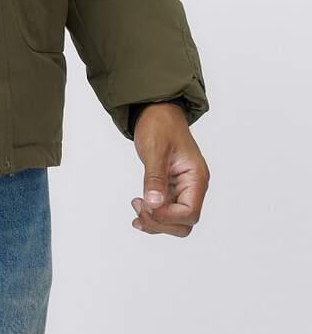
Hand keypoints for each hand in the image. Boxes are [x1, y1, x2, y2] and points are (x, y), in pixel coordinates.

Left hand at [130, 102, 209, 237]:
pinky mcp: (172, 188)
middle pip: (184, 222)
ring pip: (175, 221)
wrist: (157, 111)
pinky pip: (166, 211)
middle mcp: (193, 186)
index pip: (190, 212)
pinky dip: (154, 216)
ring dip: (156, 222)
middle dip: (161, 222)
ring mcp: (183, 188)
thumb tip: (153, 204)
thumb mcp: (156, 148)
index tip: (147, 207)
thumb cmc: (160, 124)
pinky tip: (139, 215)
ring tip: (136, 209)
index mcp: (196, 177)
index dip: (167, 216)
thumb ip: (155, 177)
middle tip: (138, 207)